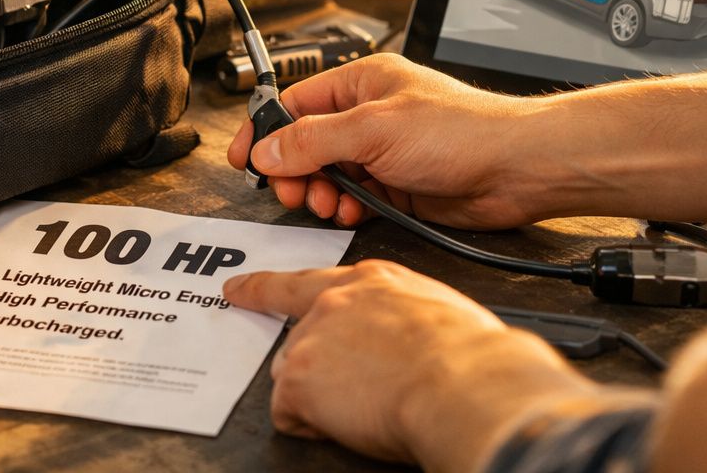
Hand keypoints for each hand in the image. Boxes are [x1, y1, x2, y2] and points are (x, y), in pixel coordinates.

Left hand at [224, 261, 619, 469]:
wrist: (463, 382)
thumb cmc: (470, 357)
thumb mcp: (437, 311)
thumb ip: (401, 315)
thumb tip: (406, 338)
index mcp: (373, 281)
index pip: (307, 281)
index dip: (265, 288)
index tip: (236, 288)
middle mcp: (334, 301)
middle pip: (299, 339)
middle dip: (316, 367)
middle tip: (347, 388)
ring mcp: (310, 337)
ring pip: (294, 377)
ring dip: (320, 397)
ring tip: (367, 406)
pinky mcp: (297, 376)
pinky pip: (291, 414)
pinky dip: (315, 425)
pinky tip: (352, 422)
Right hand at [227, 55, 544, 228]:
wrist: (517, 169)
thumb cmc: (464, 130)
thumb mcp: (374, 129)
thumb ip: (313, 141)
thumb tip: (267, 150)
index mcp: (361, 82)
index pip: (294, 103)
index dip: (265, 131)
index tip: (244, 158)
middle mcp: (369, 115)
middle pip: (306, 144)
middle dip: (294, 170)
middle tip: (294, 190)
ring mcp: (383, 151)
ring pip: (328, 174)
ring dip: (321, 192)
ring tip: (328, 202)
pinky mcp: (398, 185)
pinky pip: (355, 198)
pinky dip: (347, 208)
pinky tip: (353, 212)